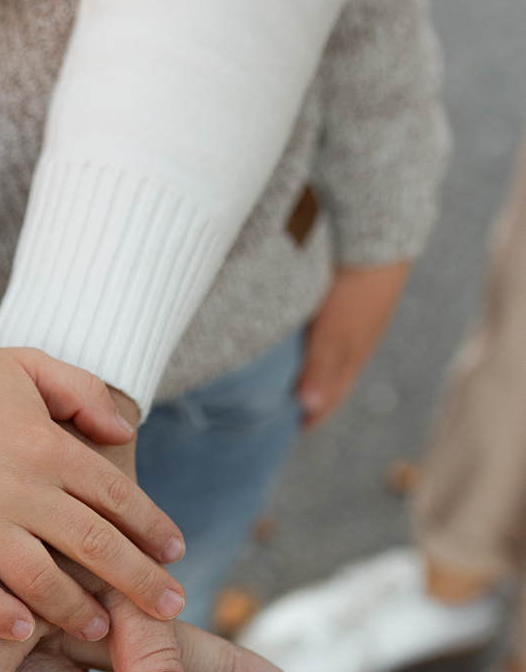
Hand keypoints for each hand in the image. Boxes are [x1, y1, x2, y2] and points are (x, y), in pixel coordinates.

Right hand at [0, 331, 183, 640]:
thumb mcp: (29, 364)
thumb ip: (84, 392)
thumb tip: (127, 433)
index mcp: (49, 444)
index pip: (119, 496)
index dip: (152, 528)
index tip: (175, 554)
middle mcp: (20, 484)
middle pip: (97, 544)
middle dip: (141, 581)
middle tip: (172, 608)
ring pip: (42, 578)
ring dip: (78, 609)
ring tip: (103, 628)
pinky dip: (0, 615)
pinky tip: (24, 632)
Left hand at [297, 261, 411, 427]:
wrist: (380, 242)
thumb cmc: (355, 291)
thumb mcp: (334, 334)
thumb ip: (321, 369)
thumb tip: (309, 408)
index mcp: (351, 358)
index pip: (331, 397)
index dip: (314, 415)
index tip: (295, 429)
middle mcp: (357, 344)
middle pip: (334, 381)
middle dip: (315, 399)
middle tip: (292, 411)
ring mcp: (358, 323)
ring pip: (335, 358)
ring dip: (318, 372)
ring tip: (296, 380)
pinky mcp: (354, 302)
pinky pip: (336, 335)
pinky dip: (322, 347)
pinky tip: (311, 340)